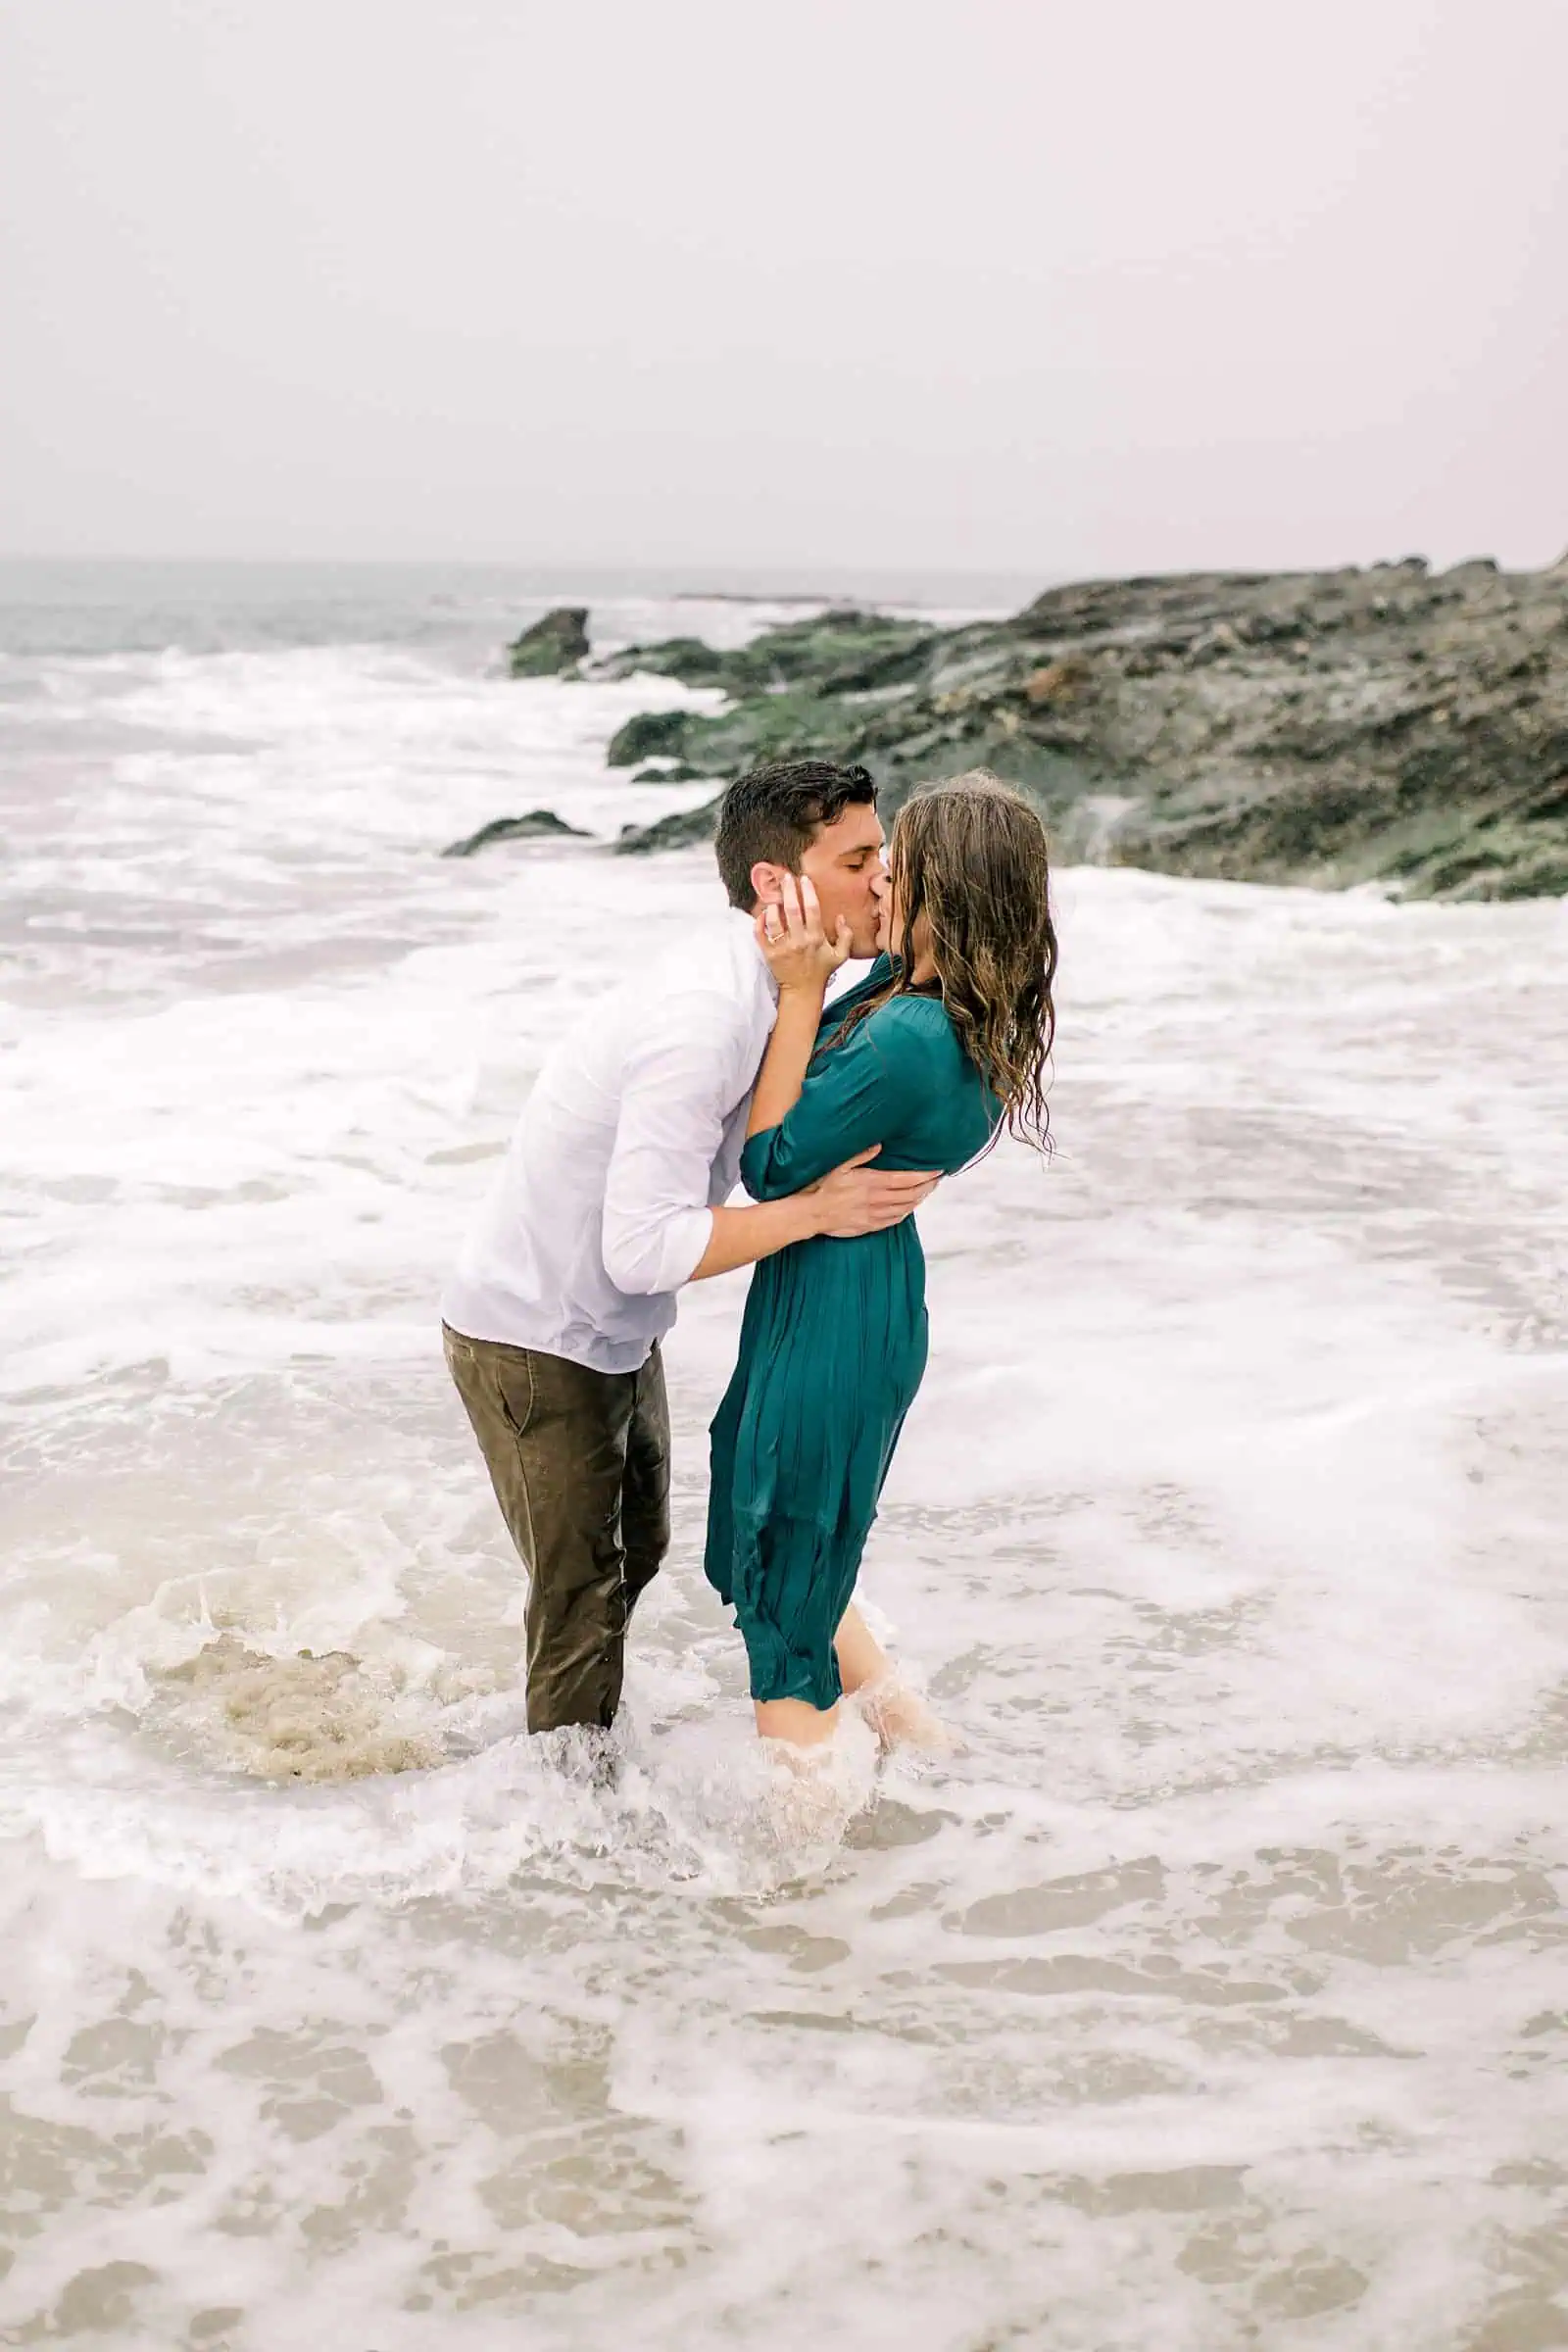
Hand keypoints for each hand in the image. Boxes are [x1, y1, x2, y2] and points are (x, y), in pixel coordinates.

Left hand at [755, 874, 851, 994]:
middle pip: (792, 910)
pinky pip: (760, 935)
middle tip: (786, 878)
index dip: (808, 892)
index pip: (812, 909)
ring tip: (773, 895)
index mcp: (816, 938)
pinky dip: (759, 922)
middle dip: (789, 890)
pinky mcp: (769, 954)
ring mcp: (782, 948)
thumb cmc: (821, 970)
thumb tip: (841, 917)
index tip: (804, 879)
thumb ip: (846, 935)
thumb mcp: (841, 955)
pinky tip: (763, 913)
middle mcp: (799, 941)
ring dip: (773, 905)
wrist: (802, 991)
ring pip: (774, 921)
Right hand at [806, 1146, 939, 1237]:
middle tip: (937, 1179)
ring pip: (906, 1207)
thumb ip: (860, 1154)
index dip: (925, 1175)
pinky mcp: (871, 1225)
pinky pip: (895, 1219)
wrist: (812, 1214)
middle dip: (927, 1186)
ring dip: (920, 1198)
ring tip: (927, 1190)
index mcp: (872, 1182)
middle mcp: (877, 1199)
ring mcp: (875, 1214)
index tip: (937, 1170)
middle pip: (911, 1194)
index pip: (906, 1179)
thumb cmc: (823, 1187)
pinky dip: (907, 1211)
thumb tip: (879, 1145)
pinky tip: (910, 1206)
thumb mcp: (838, 1165)